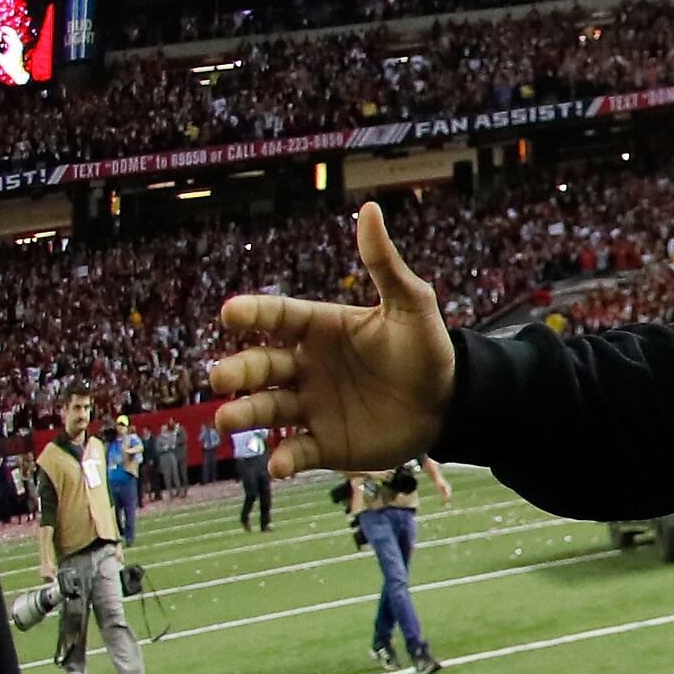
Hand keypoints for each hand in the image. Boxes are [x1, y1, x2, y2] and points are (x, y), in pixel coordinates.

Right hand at [208, 202, 457, 481]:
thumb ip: (385, 264)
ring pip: (266, 409)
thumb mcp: (413, 306)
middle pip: (259, 365)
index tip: (230, 313)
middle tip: (221, 377)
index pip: (276, 316)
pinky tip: (276, 464)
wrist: (452, 404)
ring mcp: (311, 405)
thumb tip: (368, 209)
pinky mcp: (325, 442)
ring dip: (245, 414)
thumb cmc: (428, 350)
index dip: (252, 313)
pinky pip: (297, 450)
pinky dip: (284, 458)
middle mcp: (305, 366)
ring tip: (226, 420)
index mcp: (319, 328)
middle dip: (237, 371)